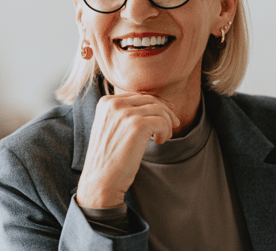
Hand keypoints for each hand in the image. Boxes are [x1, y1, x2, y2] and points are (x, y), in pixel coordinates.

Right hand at [75, 93, 178, 208]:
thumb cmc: (109, 158)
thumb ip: (126, 113)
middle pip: (150, 100)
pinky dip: (165, 131)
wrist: (101, 180)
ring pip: (159, 110)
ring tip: (163, 137)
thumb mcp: (112, 127)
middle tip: (174, 125)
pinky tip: (160, 141)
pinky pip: (162, 122)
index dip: (156, 104)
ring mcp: (125, 113)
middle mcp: (114, 103)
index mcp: (106, 102)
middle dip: (166, 111)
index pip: (139, 96)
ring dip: (167, 123)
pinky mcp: (137, 125)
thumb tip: (157, 103)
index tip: (167, 114)